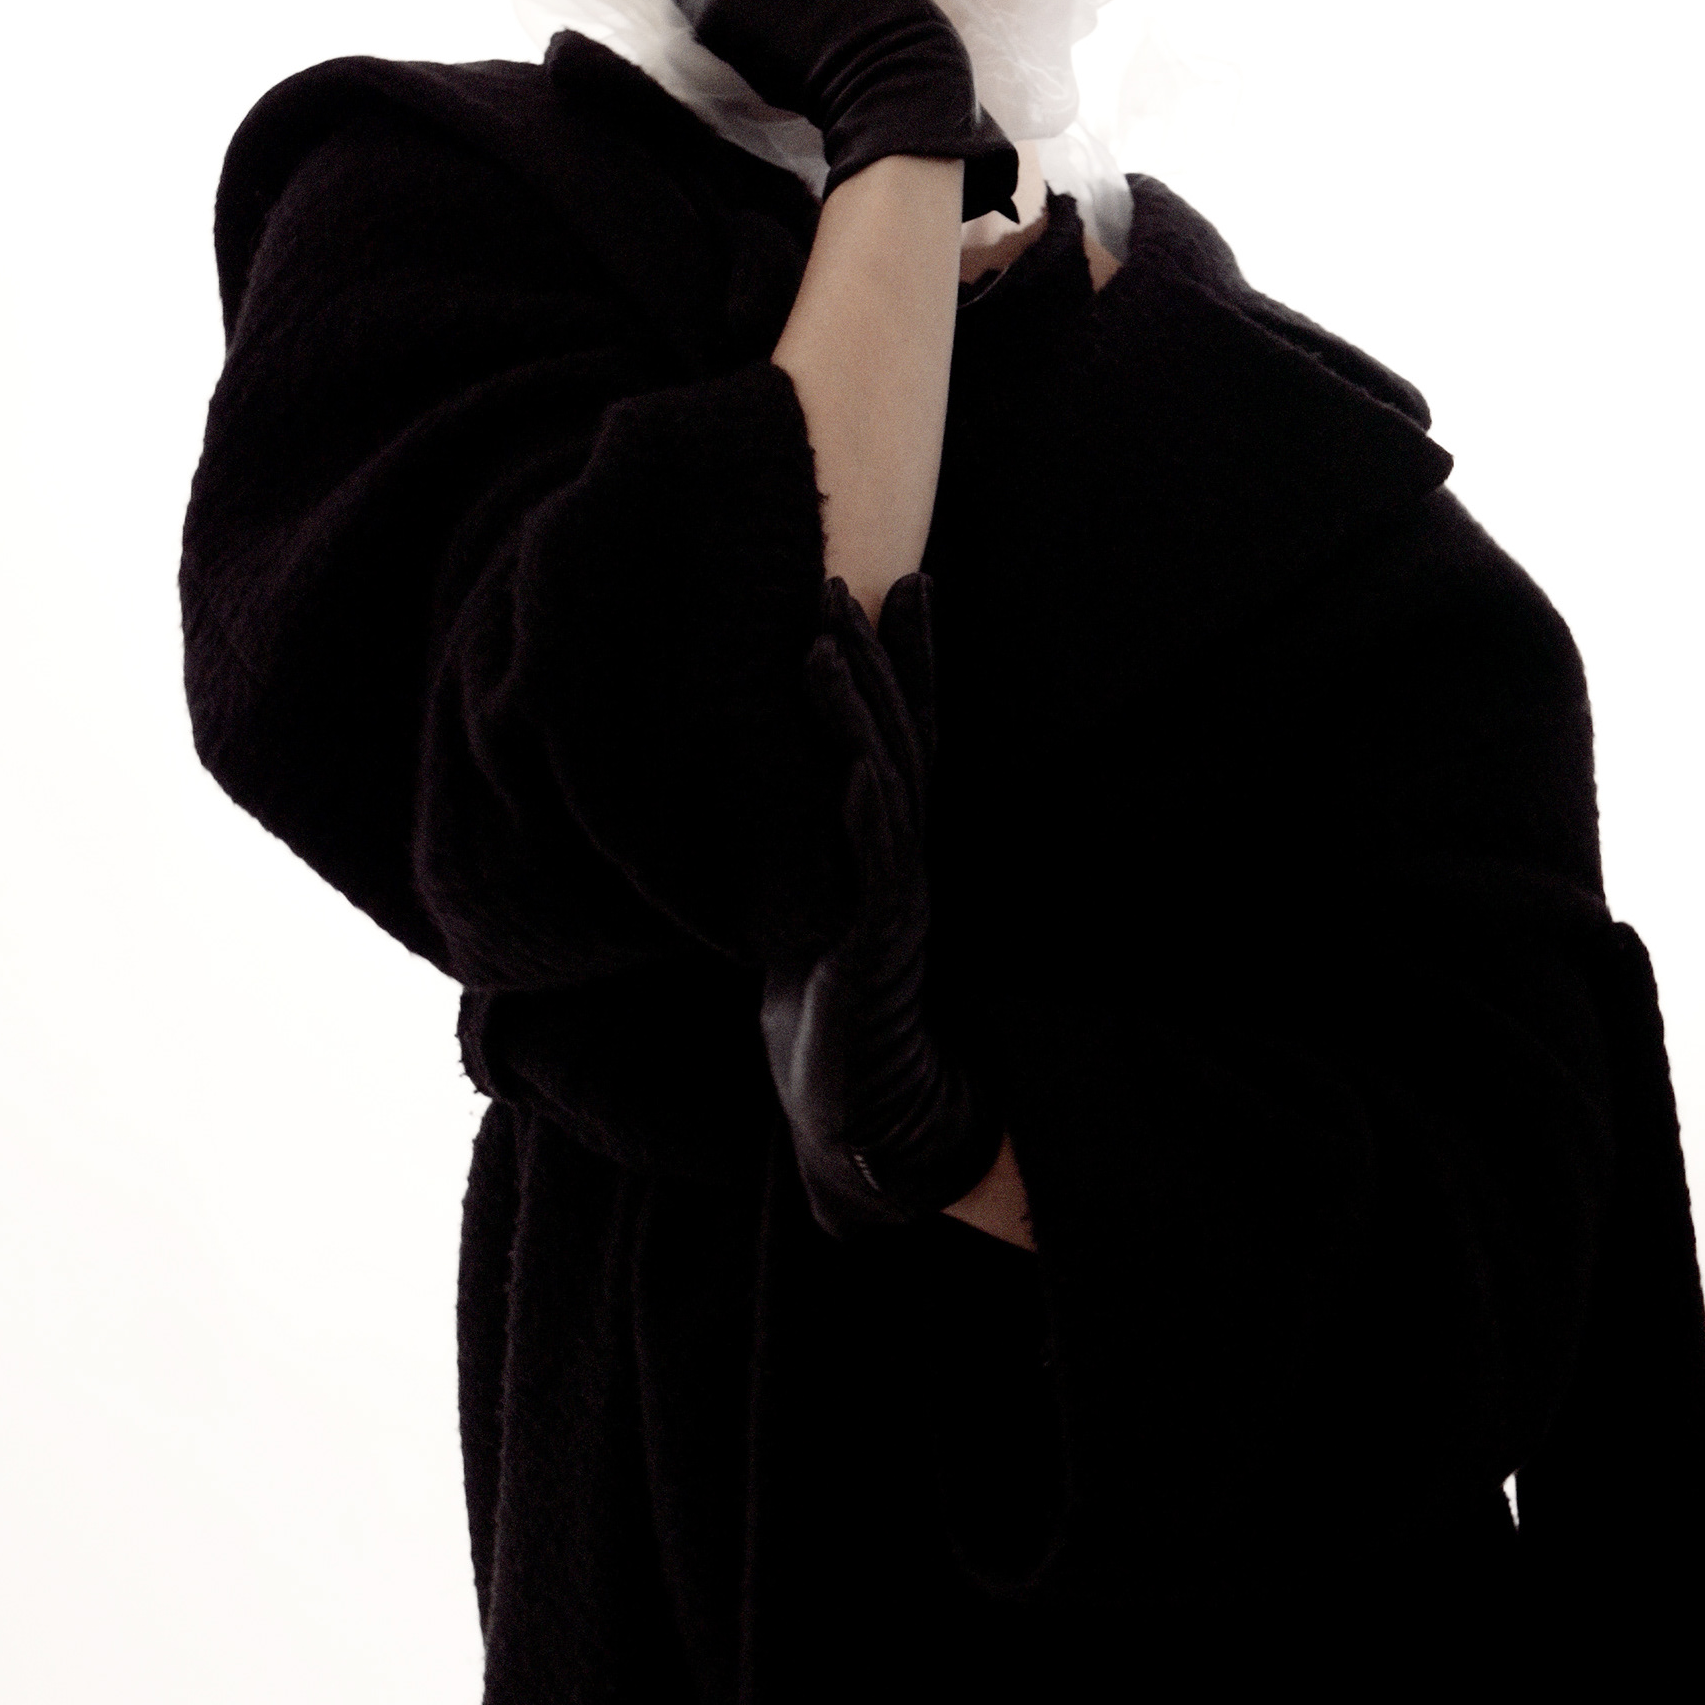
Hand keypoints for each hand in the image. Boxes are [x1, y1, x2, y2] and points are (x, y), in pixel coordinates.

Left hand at [761, 573, 1006, 1235]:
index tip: (905, 580)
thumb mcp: (812, 926)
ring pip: (884, 784)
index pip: (908, 735)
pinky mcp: (878, 951)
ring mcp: (897, 903)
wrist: (867, 1128)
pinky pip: (879, 868)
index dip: (912, 661)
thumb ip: (815, 866)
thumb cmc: (832, 1033)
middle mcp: (905, 864)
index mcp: (892, 851)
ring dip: (856, 711)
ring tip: (825, 641)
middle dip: (877, 657)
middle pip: (899, 738)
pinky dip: (866, 813)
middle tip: (844, 576)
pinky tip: (852, 766)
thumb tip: (793, 806)